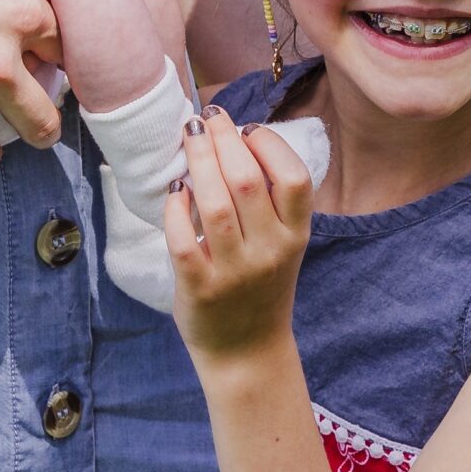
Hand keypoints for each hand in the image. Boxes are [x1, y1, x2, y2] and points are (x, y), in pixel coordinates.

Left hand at [167, 107, 312, 365]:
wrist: (247, 353)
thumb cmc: (262, 287)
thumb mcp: (284, 245)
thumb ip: (269, 202)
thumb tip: (235, 139)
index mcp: (295, 236)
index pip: (294, 178)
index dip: (270, 145)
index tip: (247, 129)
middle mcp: (269, 252)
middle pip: (246, 181)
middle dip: (223, 139)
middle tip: (207, 118)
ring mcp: (234, 272)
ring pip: (214, 204)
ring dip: (198, 162)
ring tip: (189, 137)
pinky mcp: (200, 289)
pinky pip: (182, 240)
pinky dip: (176, 209)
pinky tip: (175, 190)